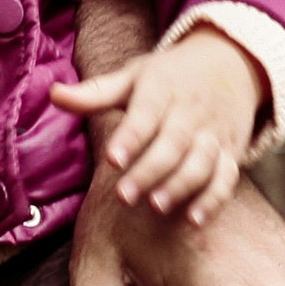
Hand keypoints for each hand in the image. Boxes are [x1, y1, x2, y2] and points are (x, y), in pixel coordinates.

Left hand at [51, 22, 262, 224]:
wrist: (231, 65)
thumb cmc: (171, 76)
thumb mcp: (135, 75)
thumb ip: (95, 93)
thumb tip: (53, 95)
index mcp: (163, 89)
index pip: (146, 113)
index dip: (131, 137)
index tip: (112, 160)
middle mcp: (191, 112)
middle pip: (174, 143)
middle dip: (150, 171)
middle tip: (124, 196)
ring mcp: (213, 134)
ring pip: (202, 162)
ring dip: (181, 186)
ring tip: (156, 207)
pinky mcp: (231, 153)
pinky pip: (226, 178)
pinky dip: (213, 200)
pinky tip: (194, 221)